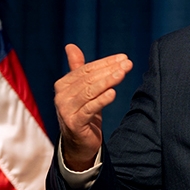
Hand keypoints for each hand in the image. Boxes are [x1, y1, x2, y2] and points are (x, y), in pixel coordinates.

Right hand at [54, 44, 132, 170]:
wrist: (78, 143)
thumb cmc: (83, 112)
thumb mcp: (82, 90)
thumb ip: (77, 68)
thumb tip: (70, 46)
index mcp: (63, 84)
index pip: (87, 69)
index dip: (106, 63)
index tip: (123, 58)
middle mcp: (61, 96)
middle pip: (89, 79)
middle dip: (110, 70)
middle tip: (128, 64)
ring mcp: (66, 110)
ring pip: (89, 92)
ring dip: (108, 81)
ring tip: (123, 74)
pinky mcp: (74, 123)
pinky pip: (89, 109)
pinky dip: (101, 100)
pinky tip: (113, 93)